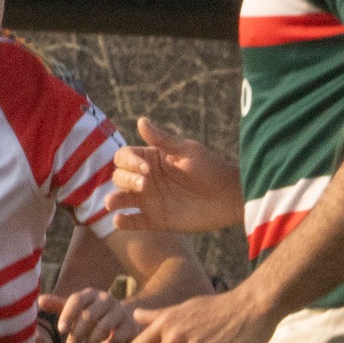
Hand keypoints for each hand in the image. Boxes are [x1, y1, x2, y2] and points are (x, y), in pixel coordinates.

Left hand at [39, 287, 138, 342]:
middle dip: (77, 334)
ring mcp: (120, 312)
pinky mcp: (130, 326)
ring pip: (103, 328)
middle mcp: (107, 299)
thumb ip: (59, 305)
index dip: (68, 315)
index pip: (77, 300)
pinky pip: (117, 338)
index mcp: (91, 293)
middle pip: (89, 316)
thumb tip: (39, 301)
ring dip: (90, 342)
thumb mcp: (77, 309)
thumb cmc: (95, 315)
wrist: (126, 319)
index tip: (61, 331)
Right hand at [109, 116, 243, 233]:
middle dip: (126, 180)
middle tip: (144, 185)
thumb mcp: (188, 152)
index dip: (129, 162)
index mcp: (152, 160)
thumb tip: (141, 120)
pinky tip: (119, 220)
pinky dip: (123, 222)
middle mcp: (147, 179)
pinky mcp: (157, 220)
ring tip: (112, 203)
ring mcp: (151, 200)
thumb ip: (163, 140)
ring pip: (121, 198)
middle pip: (119, 177)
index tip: (147, 169)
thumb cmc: (212, 169)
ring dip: (114, 200)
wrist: (230, 197)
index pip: (124, 157)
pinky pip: (133, 221)